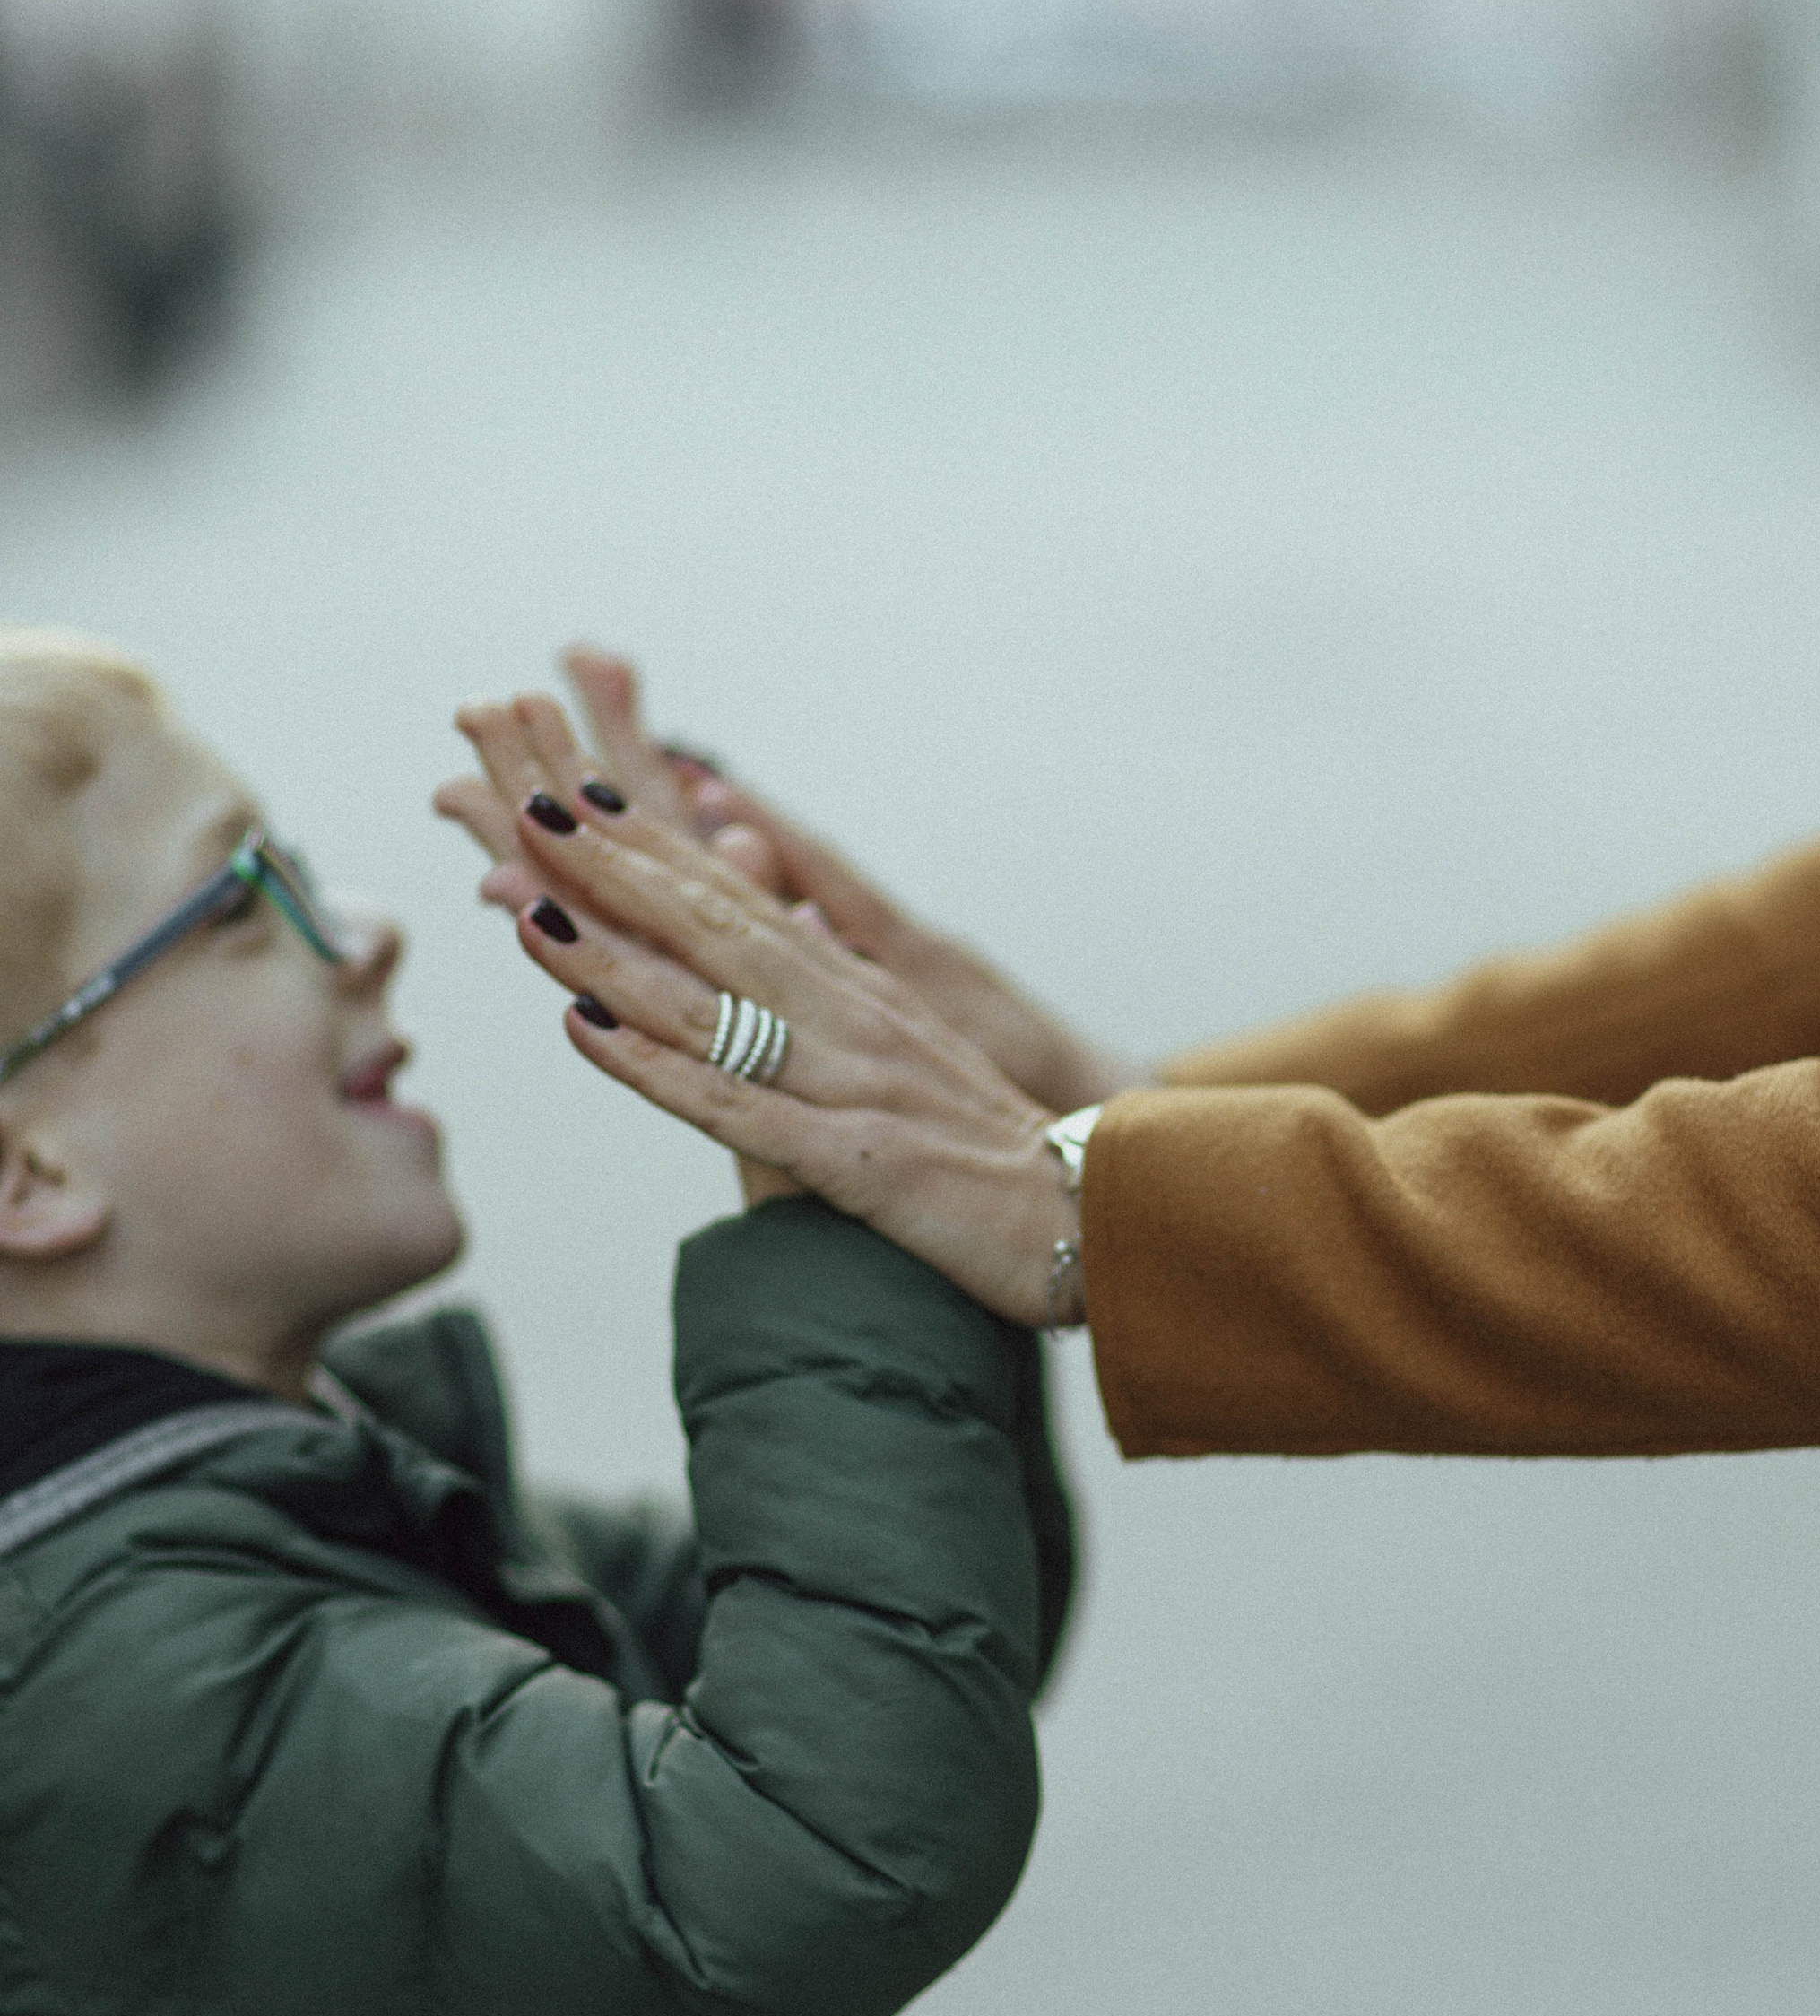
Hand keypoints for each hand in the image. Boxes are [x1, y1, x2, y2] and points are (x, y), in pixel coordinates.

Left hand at [439, 692, 1088, 1326]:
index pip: (739, 905)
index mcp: (861, 993)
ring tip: (527, 907)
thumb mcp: (910, 1061)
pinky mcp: (854, 1159)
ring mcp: (851, 1085)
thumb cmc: (995, 1152)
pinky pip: (738, 1108)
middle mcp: (852, 1019)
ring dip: (610, 958)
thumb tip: (777, 966)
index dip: (655, 850)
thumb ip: (841, 1011)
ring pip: (709, 1008)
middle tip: (534, 808)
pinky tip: (588, 1035)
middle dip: (618, 870)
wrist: (1096, 1219)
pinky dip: (657, 1071)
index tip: (577, 796)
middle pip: (715, 929)